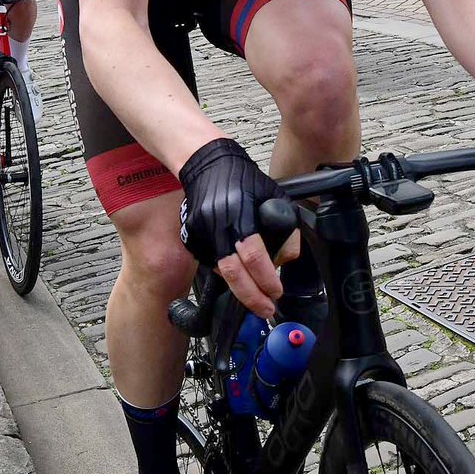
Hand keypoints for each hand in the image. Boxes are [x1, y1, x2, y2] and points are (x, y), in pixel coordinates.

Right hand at [179, 137, 284, 317]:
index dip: (265, 279)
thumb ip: (285, 228)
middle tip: (266, 310)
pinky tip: (238, 271)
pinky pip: (209, 262)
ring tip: (256, 293)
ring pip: (220, 271)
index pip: (253, 255)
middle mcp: (216, 223)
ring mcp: (199, 231)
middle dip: (251, 297)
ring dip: (239, 286)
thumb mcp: (275, 195)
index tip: (276, 293)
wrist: (206, 163)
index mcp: (239, 211)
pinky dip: (225, 271)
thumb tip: (283, 261)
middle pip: (232, 272)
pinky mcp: (189, 236)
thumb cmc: (242, 178)